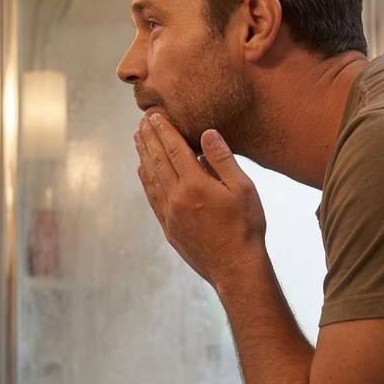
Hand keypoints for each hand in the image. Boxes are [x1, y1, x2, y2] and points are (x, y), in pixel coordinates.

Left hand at [134, 113, 267, 287]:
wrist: (235, 269)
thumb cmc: (245, 227)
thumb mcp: (243, 189)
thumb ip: (222, 160)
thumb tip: (206, 134)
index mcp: (195, 185)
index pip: (174, 149)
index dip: (163, 130)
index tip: (154, 115)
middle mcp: (177, 198)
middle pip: (157, 161)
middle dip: (149, 138)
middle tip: (142, 121)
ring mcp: (170, 215)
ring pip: (151, 178)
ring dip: (143, 156)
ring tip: (138, 139)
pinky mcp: (169, 229)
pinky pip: (152, 198)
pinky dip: (145, 180)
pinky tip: (142, 170)